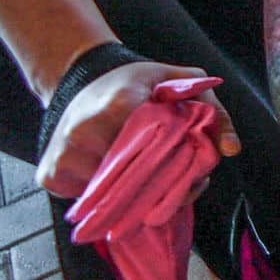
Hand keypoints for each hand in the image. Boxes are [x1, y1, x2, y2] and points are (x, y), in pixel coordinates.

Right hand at [38, 58, 239, 198]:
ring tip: (147, 180)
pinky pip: (87, 201)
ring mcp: (63, 156)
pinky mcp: (49, 175)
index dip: (181, 170)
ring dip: (135, 197)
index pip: (158, 155)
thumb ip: (213, 111)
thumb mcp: (180, 82)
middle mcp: (85, 131)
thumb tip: (231, 150)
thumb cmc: (137, 82)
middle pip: (135, 183)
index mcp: (120, 105)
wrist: (81, 78)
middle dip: (162, 189)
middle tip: (178, 187)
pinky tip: (118, 181)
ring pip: (111, 197)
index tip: (194, 175)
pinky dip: (108, 199)